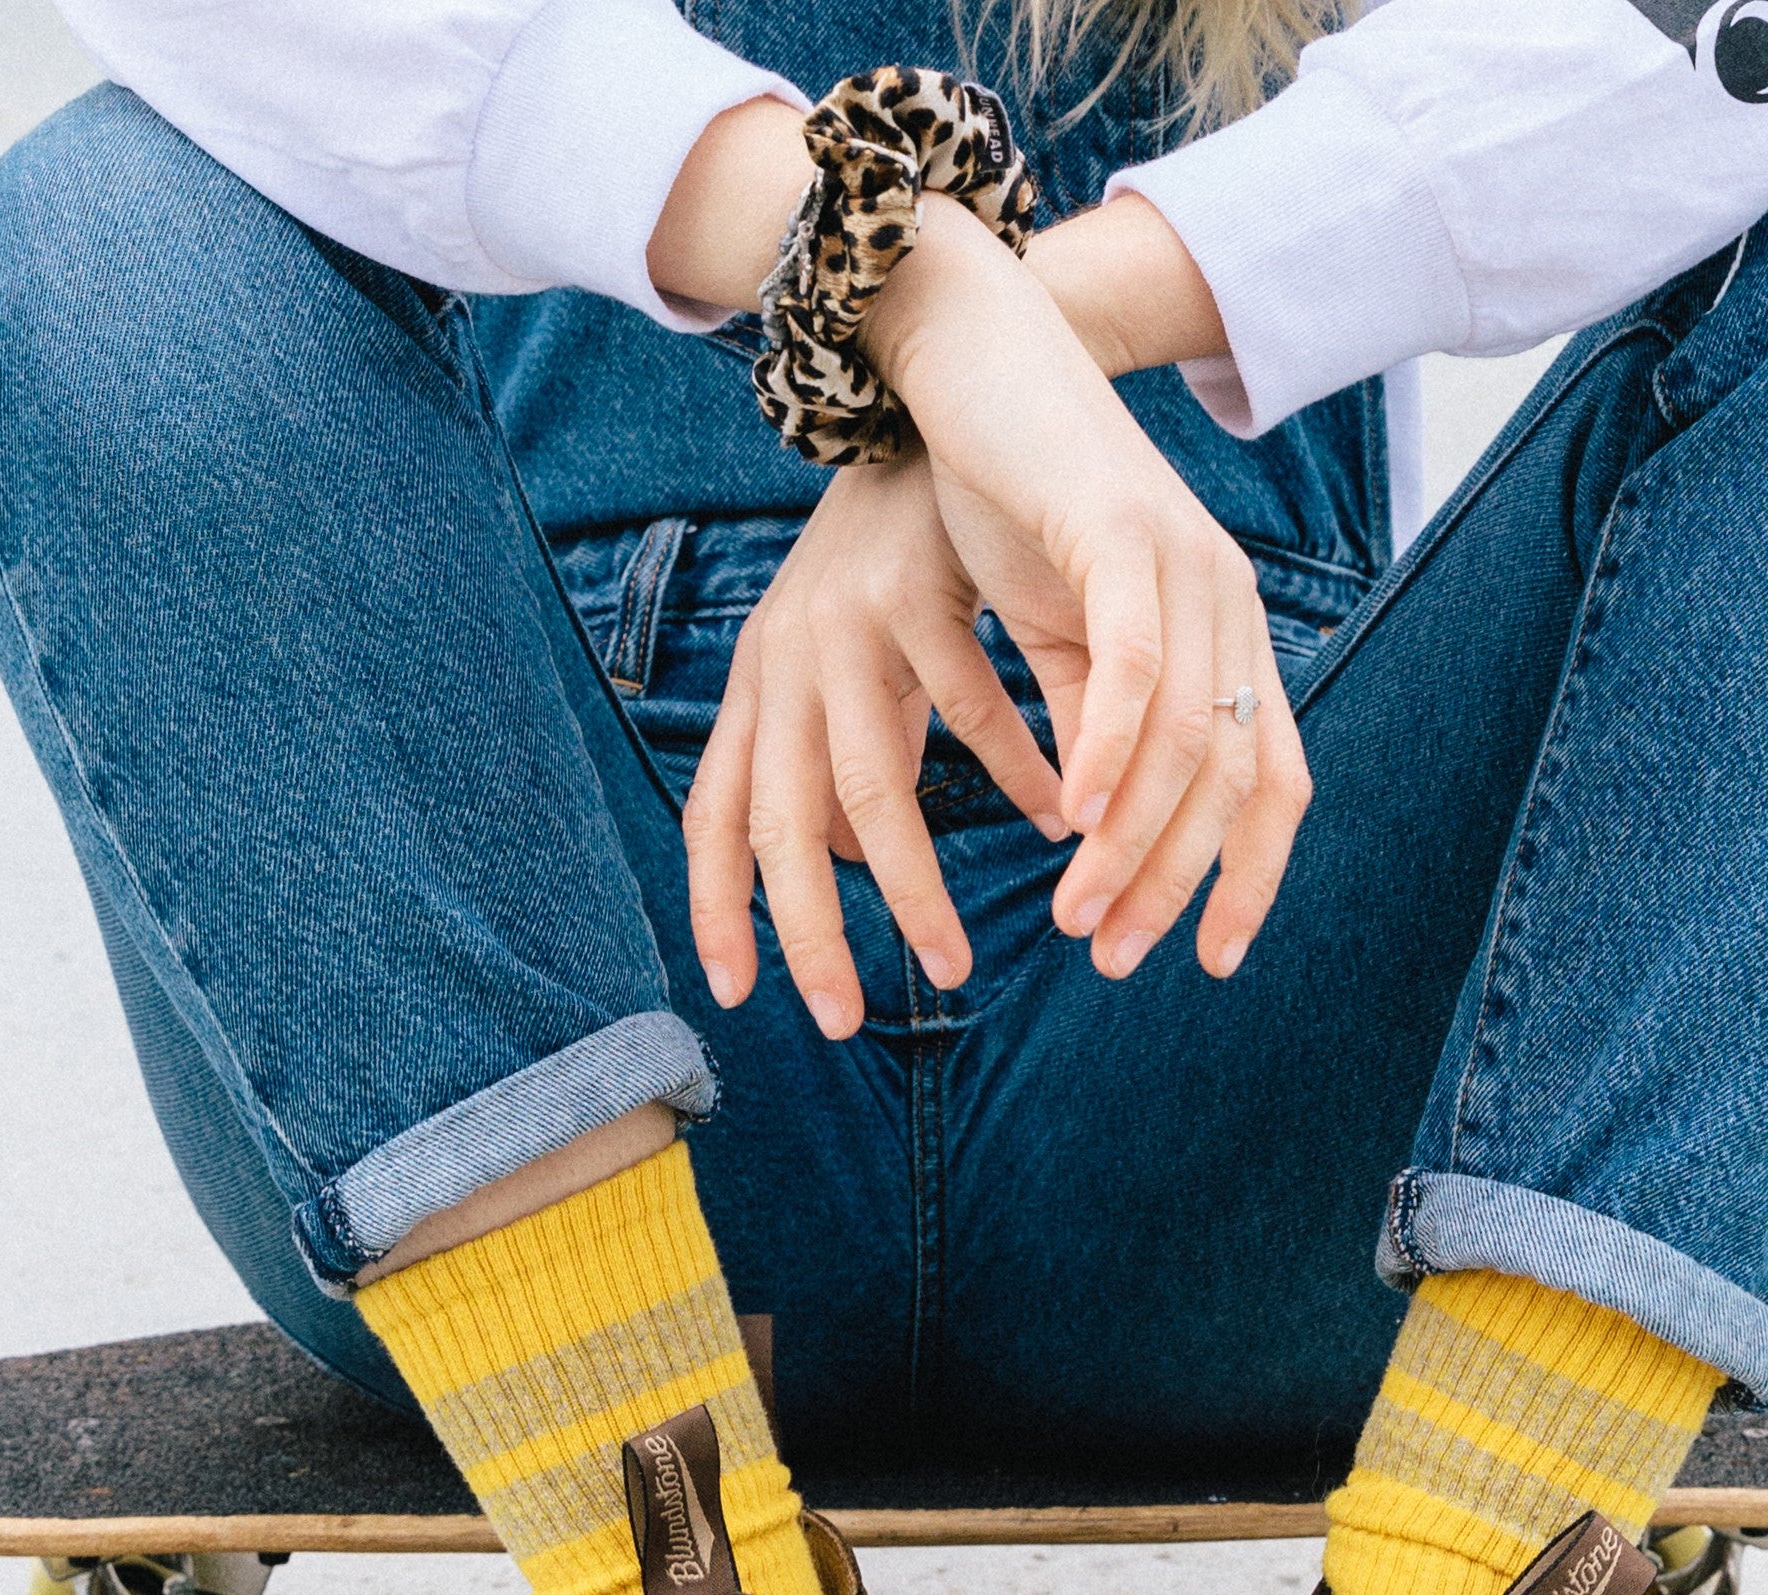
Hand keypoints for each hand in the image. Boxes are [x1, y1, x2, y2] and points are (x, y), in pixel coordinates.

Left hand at [682, 453, 1069, 1034]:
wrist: (933, 400)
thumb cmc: (898, 559)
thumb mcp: (858, 666)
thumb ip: (859, 758)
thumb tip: (856, 864)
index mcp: (762, 682)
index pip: (715, 812)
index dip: (715, 904)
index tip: (738, 990)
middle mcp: (785, 658)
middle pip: (778, 825)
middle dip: (806, 936)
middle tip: (843, 1021)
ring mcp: (845, 621)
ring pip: (865, 786)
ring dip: (910, 888)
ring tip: (953, 962)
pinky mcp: (918, 585)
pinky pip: (965, 704)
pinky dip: (1010, 774)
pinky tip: (1053, 825)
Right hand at [866, 200, 1310, 984]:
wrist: (975, 358)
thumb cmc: (1010, 496)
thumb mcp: (1058, 634)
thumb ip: (1090, 722)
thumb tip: (1098, 826)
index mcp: (1224, 631)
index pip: (1272, 780)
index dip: (1249, 877)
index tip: (1203, 959)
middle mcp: (1227, 602)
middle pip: (1232, 779)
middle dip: (1175, 884)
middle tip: (1111, 955)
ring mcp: (1185, 562)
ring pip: (1187, 738)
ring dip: (1133, 843)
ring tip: (1077, 916)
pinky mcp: (1124, 530)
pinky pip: (1135, 663)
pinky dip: (1111, 750)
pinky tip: (1077, 818)